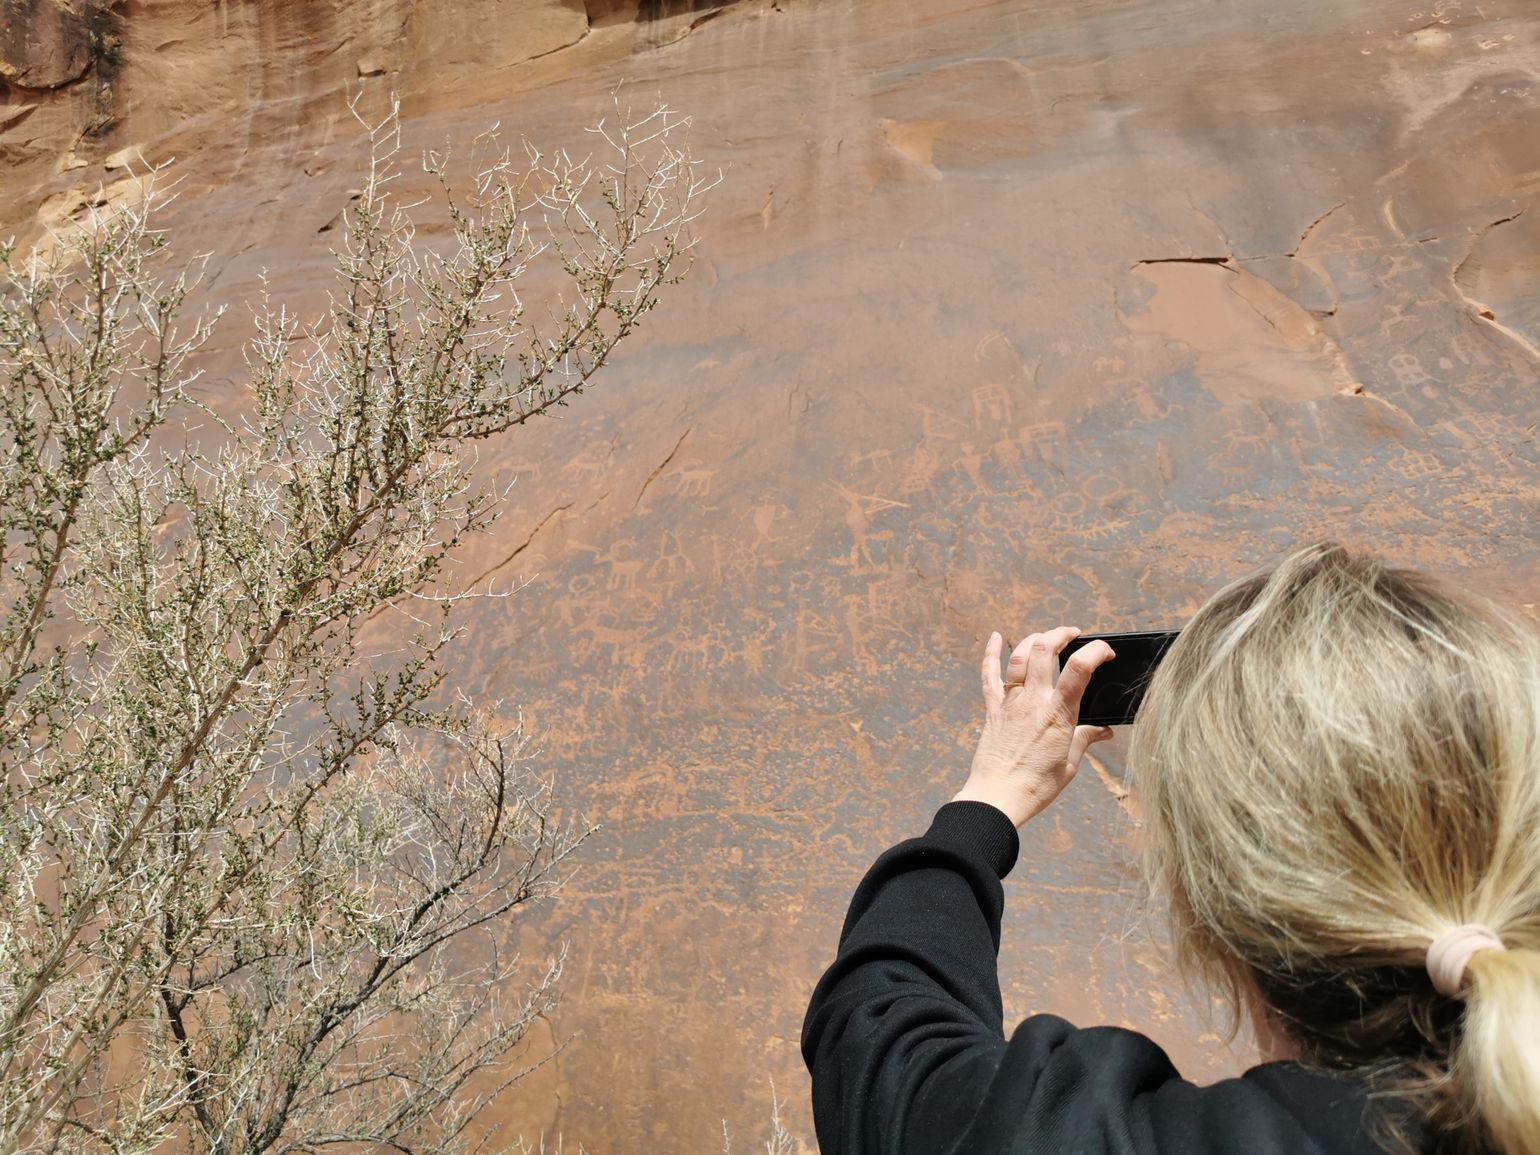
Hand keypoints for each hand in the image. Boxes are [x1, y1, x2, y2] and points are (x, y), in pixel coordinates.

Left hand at [952, 627, 1117, 827]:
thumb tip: (1104, 731)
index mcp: (1058, 715)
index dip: (1095, 651)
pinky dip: (991, 652)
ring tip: (1047, 637)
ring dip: (1035, 639)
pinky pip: (989, 674)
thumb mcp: (1070, 764)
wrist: (996, 798)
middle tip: (1074, 634)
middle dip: (1061, 634)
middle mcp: (1033, 702)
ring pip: (1019, 657)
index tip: (1105, 651)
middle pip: (1045, 650)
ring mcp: (1010, 703)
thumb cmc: (1035, 786)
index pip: (1079, 669)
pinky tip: (995, 637)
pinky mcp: (993, 709)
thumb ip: (1085, 739)